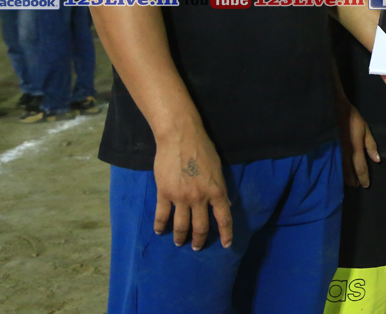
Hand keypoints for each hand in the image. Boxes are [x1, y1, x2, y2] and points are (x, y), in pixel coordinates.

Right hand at [153, 127, 232, 249]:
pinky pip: (162, 216)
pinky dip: (160, 226)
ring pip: (181, 226)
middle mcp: (200, 198)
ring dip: (180, 237)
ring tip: (179, 242)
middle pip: (200, 227)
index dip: (226, 234)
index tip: (226, 245)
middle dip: (199, 240)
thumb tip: (225, 204)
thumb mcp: (218, 169)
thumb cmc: (203, 149)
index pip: (224, 218)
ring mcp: (181, 197)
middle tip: (196, 247)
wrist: (180, 137)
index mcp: (217, 191)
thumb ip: (220, 188)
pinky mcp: (164, 193)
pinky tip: (160, 231)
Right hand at [336, 99, 378, 186]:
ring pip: (341, 168)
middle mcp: (345, 152)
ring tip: (349, 182)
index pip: (360, 167)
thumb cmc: (352, 118)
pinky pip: (336, 162)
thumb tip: (377, 160)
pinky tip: (340, 171)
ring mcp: (337, 150)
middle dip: (353, 179)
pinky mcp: (331, 147)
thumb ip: (371, 145)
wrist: (335, 109)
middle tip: (356, 186)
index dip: (363, 177)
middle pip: (348, 170)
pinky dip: (339, 169)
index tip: (365, 185)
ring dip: (345, 176)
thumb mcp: (365, 129)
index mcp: (355, 148)